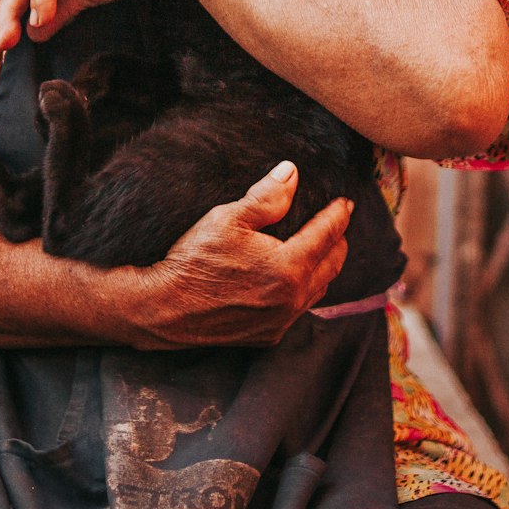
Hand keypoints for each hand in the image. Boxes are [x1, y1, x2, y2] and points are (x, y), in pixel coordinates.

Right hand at [126, 161, 352, 347]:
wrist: (163, 308)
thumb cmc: (193, 259)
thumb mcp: (228, 218)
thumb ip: (266, 197)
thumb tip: (292, 173)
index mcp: (288, 267)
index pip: (326, 235)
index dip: (338, 215)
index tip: (345, 203)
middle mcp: (292, 299)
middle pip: (331, 266)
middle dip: (338, 242)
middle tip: (338, 225)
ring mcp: (280, 321)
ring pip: (317, 291)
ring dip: (323, 268)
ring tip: (321, 249)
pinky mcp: (266, 336)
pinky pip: (298, 310)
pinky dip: (304, 291)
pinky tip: (294, 280)